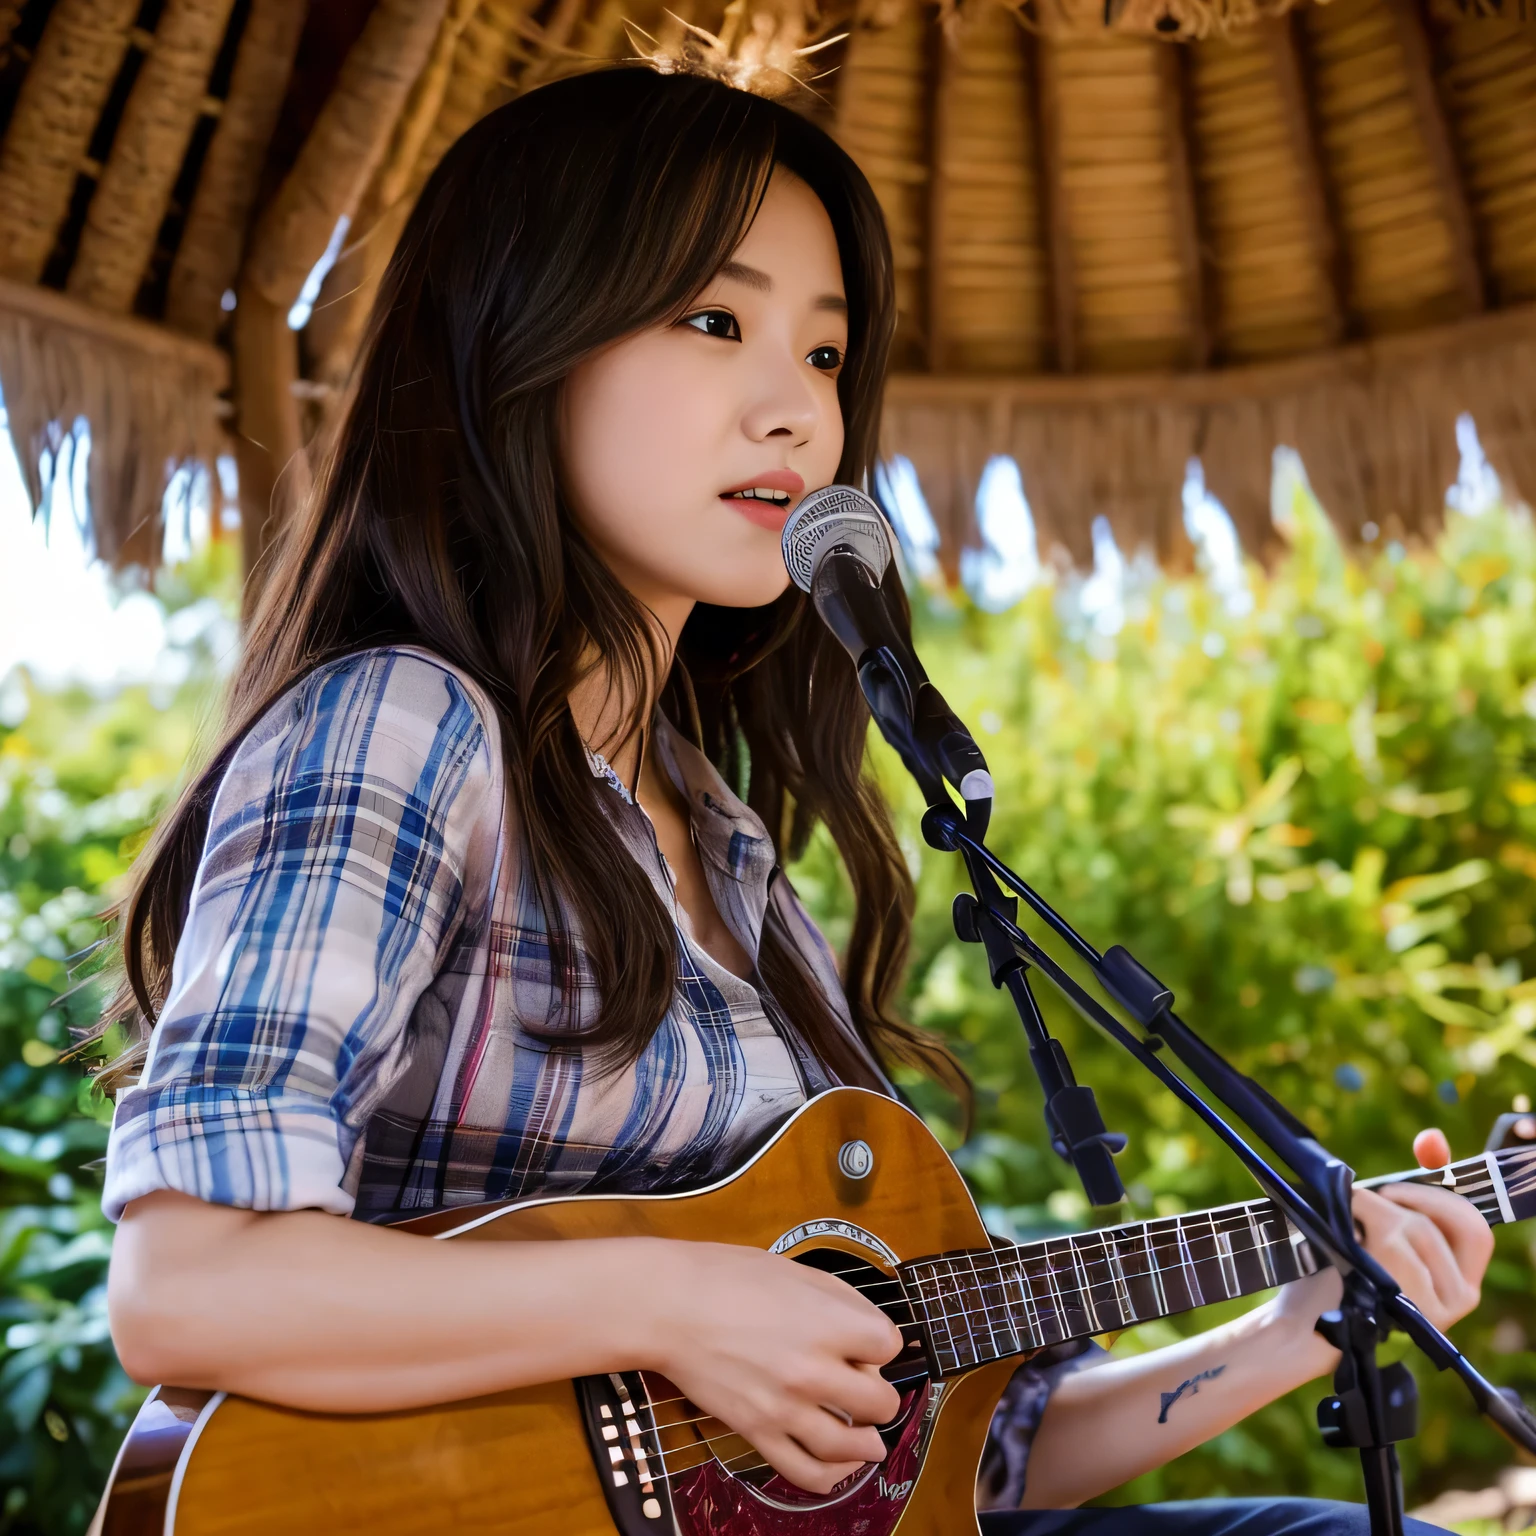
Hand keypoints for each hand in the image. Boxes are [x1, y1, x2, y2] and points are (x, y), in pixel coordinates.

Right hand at [635, 1239, 902, 1494]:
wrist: (670, 1306)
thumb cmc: (727, 1277)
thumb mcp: (794, 1270)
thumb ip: (838, 1300)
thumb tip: (866, 1331)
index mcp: (826, 1322)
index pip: (888, 1346)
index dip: (881, 1344)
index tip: (868, 1344)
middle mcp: (813, 1370)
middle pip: (881, 1402)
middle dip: (880, 1394)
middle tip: (867, 1387)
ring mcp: (785, 1407)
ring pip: (851, 1446)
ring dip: (868, 1441)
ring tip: (868, 1436)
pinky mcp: (757, 1432)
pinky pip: (806, 1473)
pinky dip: (833, 1476)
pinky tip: (841, 1465)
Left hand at [1273, 1128, 1494, 1363]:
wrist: (1303, 1322)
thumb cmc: (1340, 1272)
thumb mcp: (1380, 1229)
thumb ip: (1410, 1193)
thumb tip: (1434, 1142)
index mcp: (1459, 1281)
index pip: (1476, 1228)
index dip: (1449, 1191)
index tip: (1425, 1157)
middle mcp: (1460, 1298)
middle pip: (1451, 1220)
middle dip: (1413, 1195)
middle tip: (1379, 1193)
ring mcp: (1439, 1306)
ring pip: (1417, 1226)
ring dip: (1375, 1208)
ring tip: (1348, 1217)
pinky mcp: (1411, 1305)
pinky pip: (1393, 1238)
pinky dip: (1363, 1217)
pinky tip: (1343, 1226)